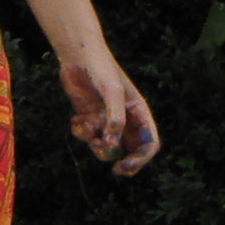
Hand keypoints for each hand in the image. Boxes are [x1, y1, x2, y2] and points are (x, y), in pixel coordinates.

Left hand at [61, 47, 159, 175]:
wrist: (78, 55)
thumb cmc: (101, 68)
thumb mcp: (112, 91)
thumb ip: (115, 118)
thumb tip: (112, 145)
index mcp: (138, 112)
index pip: (149, 142)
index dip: (141, 158)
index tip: (126, 166)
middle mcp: (125, 119)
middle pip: (130, 150)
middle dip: (122, 160)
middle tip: (115, 169)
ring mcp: (106, 120)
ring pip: (106, 147)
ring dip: (95, 144)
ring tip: (86, 127)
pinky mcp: (90, 118)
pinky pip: (87, 137)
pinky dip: (80, 132)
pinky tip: (76, 118)